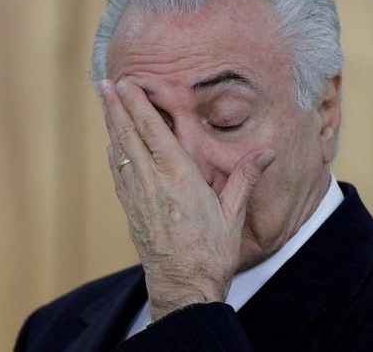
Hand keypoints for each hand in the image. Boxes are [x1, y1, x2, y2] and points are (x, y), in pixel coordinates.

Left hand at [100, 79, 274, 320]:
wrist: (184, 289)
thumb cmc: (211, 253)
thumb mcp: (234, 215)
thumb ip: (246, 179)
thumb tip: (267, 153)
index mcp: (179, 179)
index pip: (154, 133)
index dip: (139, 106)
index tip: (127, 85)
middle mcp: (153, 184)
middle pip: (130, 137)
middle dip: (117, 107)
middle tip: (107, 83)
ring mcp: (138, 198)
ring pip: (121, 153)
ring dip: (112, 126)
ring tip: (106, 104)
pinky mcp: (132, 213)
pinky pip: (119, 176)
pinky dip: (114, 155)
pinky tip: (111, 145)